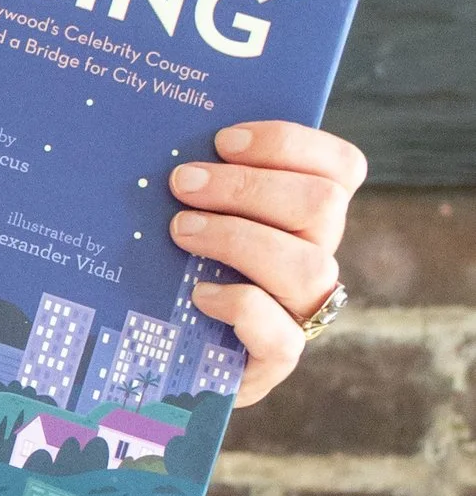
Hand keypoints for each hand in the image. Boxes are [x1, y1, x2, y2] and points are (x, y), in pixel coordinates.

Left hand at [168, 121, 365, 407]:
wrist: (156, 352)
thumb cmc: (168, 265)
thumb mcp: (186, 212)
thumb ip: (198, 177)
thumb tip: (163, 135)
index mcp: (306, 215)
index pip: (341, 167)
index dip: (291, 143)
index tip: (223, 140)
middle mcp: (315, 258)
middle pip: (322, 205)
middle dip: (247, 186)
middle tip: (182, 182)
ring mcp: (301, 312)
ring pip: (310, 267)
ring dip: (239, 239)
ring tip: (181, 231)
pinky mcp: (276, 360)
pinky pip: (284, 337)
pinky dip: (240, 307)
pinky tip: (197, 295)